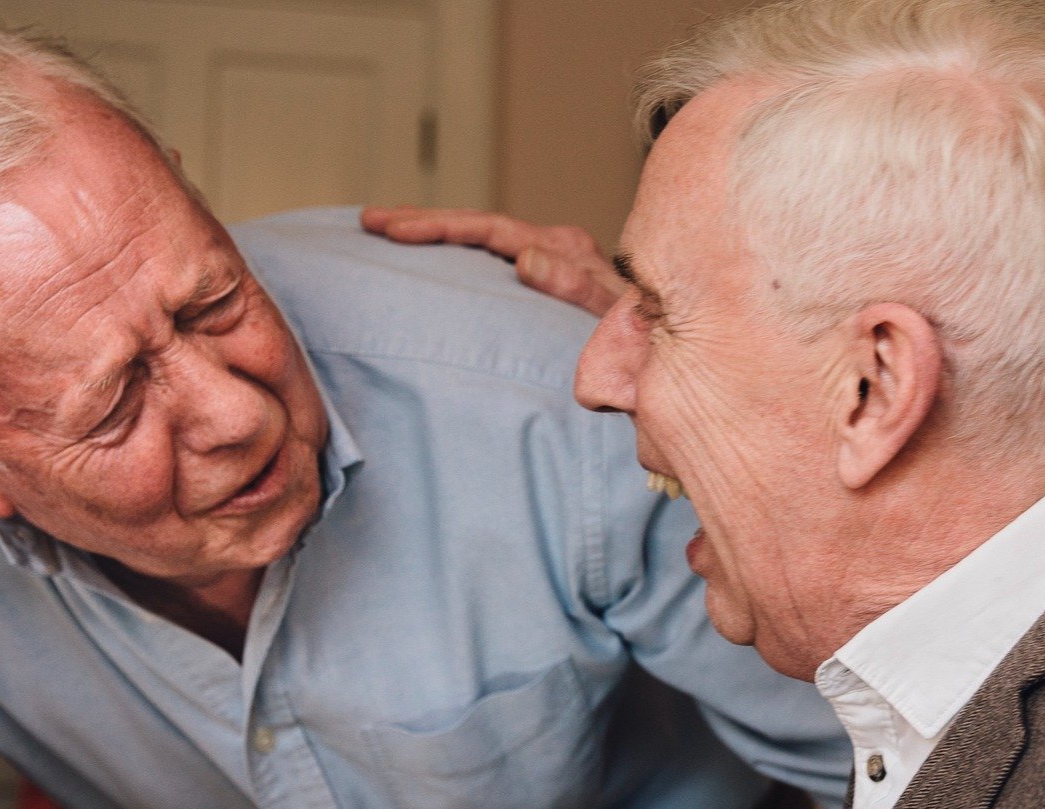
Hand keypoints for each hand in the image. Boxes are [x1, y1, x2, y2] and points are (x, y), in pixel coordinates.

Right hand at [361, 205, 627, 316]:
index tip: (394, 231)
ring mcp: (554, 261)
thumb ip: (576, 288)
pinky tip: (433, 259)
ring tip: (384, 229)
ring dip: (436, 232)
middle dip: (422, 220)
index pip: (489, 229)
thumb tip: (525, 257)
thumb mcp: (615, 315)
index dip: (439, 227)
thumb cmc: (650, 339)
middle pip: (478, 224)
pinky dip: (461, 253)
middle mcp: (558, 248)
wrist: (674, 352)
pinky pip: (498, 258)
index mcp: (566, 251)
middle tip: (369, 220)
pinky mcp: (553, 278)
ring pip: (484, 238)